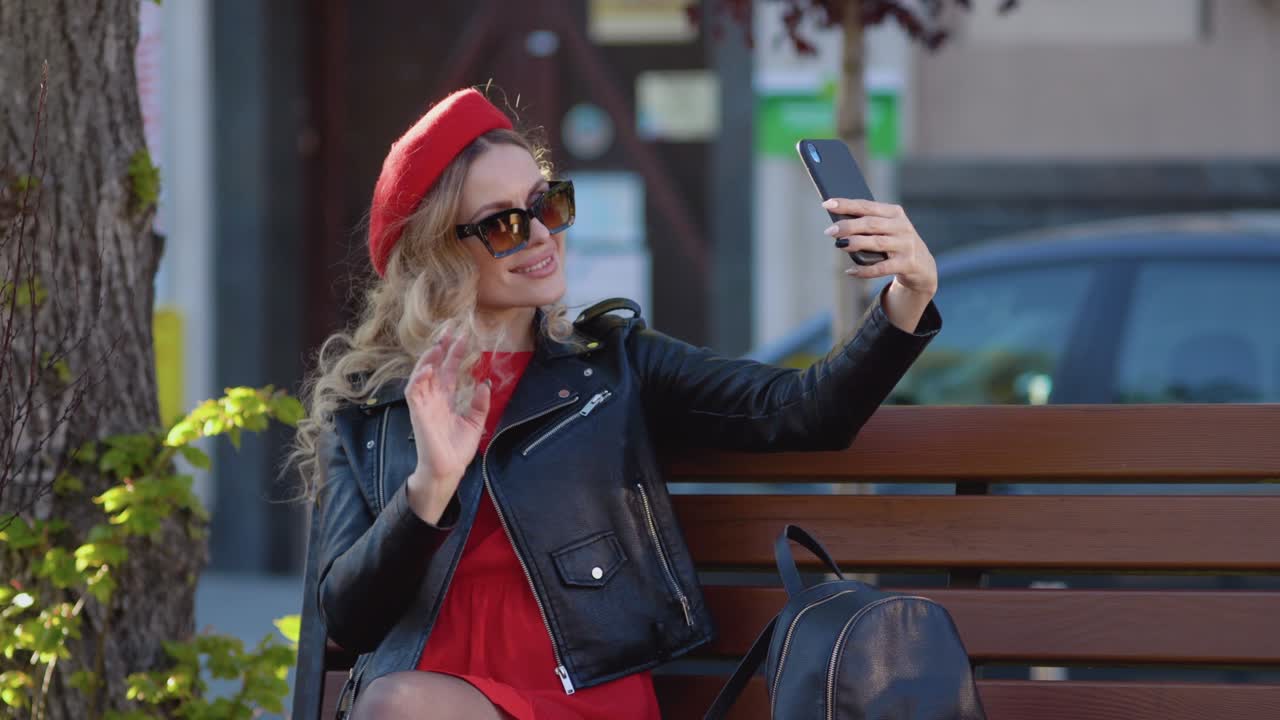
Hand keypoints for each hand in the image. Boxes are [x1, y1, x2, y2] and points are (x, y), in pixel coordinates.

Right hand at [403, 332, 490, 524]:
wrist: (448, 469)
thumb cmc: (457, 449)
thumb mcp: (476, 422)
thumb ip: (480, 402)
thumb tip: (485, 382)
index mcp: (446, 399)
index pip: (449, 370)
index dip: (455, 354)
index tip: (464, 337)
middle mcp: (433, 398)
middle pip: (435, 367)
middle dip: (441, 348)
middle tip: (450, 330)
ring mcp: (424, 404)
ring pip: (421, 375)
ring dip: (428, 358)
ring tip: (438, 344)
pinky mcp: (418, 413)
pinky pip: (413, 391)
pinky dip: (419, 378)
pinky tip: (428, 368)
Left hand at [822, 198, 937, 297]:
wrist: (922, 266)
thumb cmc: (895, 243)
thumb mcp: (886, 229)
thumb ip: (867, 224)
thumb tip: (837, 226)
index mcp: (894, 213)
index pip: (867, 205)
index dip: (846, 204)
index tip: (827, 204)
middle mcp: (901, 227)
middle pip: (871, 223)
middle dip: (848, 226)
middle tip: (830, 231)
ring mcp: (905, 245)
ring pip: (877, 242)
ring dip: (856, 243)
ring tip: (839, 245)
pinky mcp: (907, 264)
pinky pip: (882, 268)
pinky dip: (864, 270)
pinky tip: (850, 271)